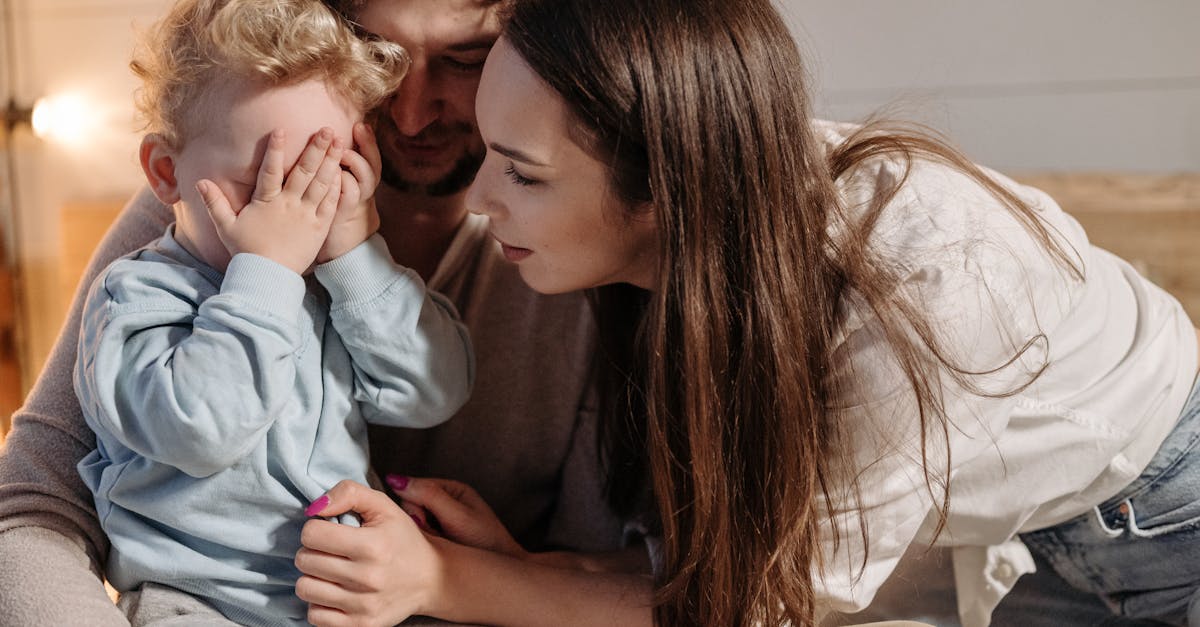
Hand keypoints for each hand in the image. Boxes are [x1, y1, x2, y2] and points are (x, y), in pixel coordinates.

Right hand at [198, 128, 342, 274]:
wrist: (269, 277)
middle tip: (326, 128)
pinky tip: (343, 171)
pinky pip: (331, 203)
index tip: (281, 130)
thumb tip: (200, 182)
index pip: (270, 170)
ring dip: (331, 161)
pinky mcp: (320, 226)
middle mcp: (289, 204)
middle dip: (316, 148)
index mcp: (266, 202)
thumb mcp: (227, 227)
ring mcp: (306, 214)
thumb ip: (215, 203)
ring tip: (340, 142)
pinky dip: (337, 186)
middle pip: (304, 171)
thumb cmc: (247, 252)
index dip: (275, 150)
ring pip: (321, 183)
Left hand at [296, 480, 438, 626]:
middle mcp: (368, 577)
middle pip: (304, 560)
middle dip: (312, 551)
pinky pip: (315, 616)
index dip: (315, 528)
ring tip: (331, 571)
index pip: (312, 534)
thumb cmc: (403, 538)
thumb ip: (348, 493)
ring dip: (313, 577)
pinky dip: (320, 603)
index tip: (329, 531)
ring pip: (305, 588)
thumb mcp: (383, 506)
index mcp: (372, 544)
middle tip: (330, 551)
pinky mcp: (361, 625)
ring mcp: (363, 605)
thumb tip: (314, 508)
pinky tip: (336, 592)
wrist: (433, 578)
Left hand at [317, 122, 382, 262]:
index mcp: (363, 184)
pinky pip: (349, 195)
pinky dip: (344, 182)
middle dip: (368, 145)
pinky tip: (334, 172)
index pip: (371, 159)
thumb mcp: (341, 192)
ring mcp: (358, 203)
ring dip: (355, 161)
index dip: (369, 142)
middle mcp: (364, 192)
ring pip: (365, 178)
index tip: (362, 124)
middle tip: (359, 128)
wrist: (341, 251)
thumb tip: (329, 148)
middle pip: (373, 164)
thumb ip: (339, 172)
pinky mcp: (345, 214)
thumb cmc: (335, 217)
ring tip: (342, 150)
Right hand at [386, 474, 526, 559]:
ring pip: (411, 525)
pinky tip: (439, 551)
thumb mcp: (459, 516)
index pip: (414, 488)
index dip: (415, 507)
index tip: (425, 521)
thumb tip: (398, 480)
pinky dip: (424, 546)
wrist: (496, 574)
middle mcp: (443, 503)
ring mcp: (438, 522)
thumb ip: (430, 497)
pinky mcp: (435, 540)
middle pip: (410, 507)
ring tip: (442, 544)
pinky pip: (416, 539)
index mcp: (451, 490)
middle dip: (420, 523)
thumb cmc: (486, 541)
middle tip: (438, 535)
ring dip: (423, 536)